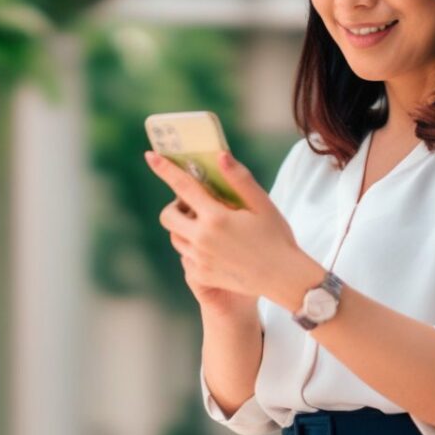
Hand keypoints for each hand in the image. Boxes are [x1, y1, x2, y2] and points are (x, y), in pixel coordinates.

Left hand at [144, 149, 305, 304]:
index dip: (165, 169)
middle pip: (168, 216)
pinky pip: (185, 257)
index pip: (183, 187)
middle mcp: (202, 238)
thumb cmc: (276, 237)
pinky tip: (214, 248)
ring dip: (184, 227)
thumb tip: (220, 156)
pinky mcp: (201, 275)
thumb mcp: (262, 204)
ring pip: (175, 237)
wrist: (284, 278)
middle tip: (195, 206)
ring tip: (208, 226)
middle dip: (175, 207)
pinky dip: (193, 248)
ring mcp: (200, 259)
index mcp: (216, 217)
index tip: (150, 155)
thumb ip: (239, 179)